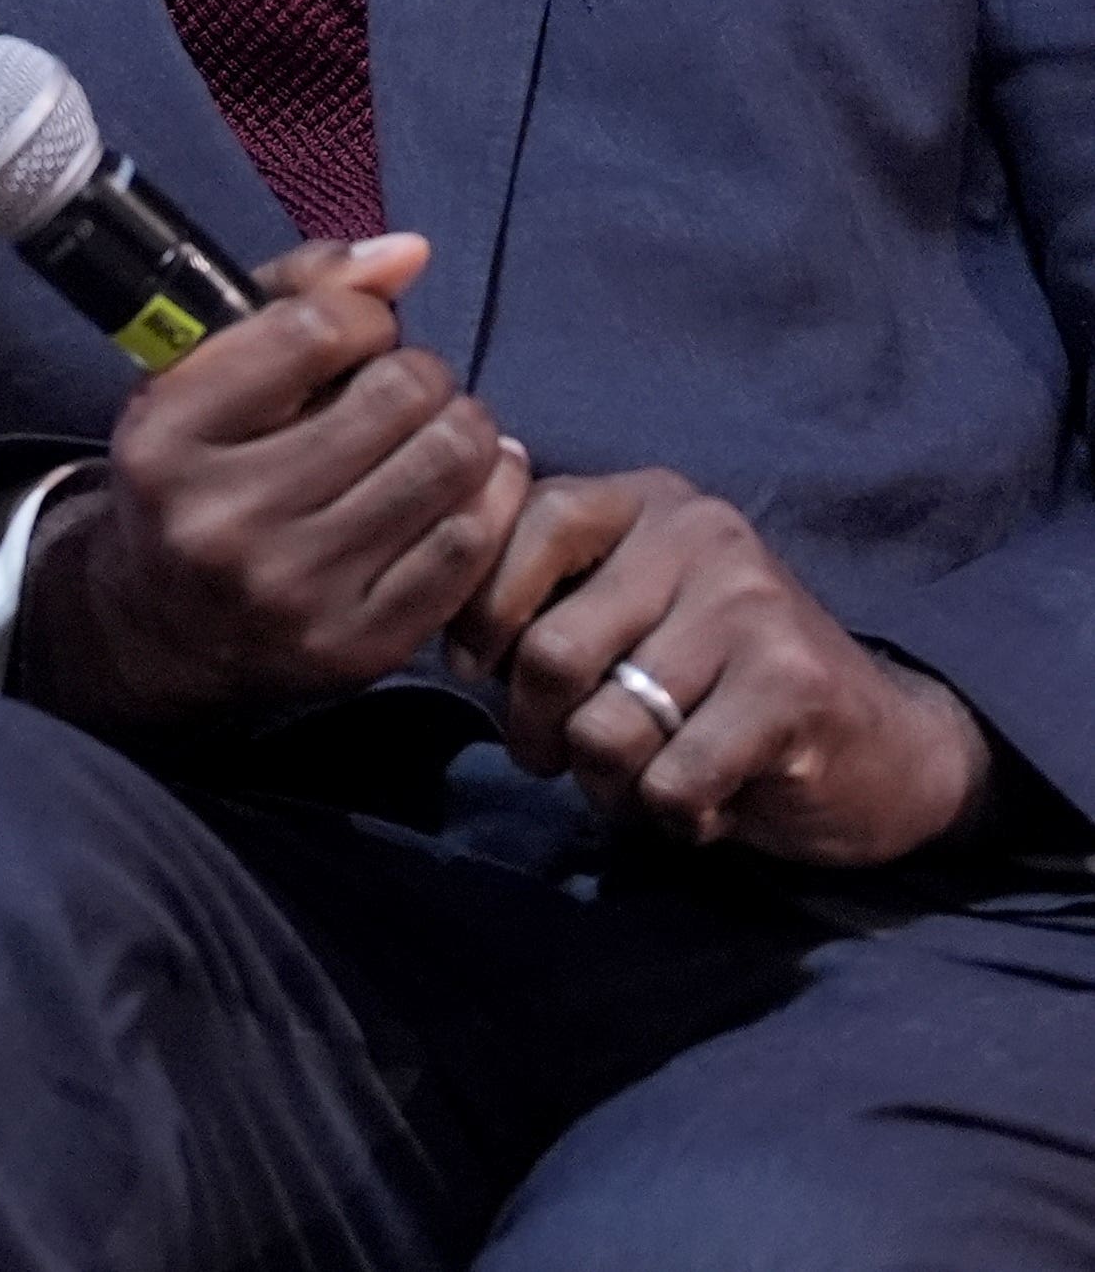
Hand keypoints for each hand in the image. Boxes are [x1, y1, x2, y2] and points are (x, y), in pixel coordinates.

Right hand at [18, 233, 527, 731]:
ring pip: (449, 462)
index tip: (359, 333)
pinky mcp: (358, 644)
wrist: (165, 624)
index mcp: (165, 438)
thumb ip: (295, 293)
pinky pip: (470, 543)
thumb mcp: (203, 374)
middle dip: (418, 372)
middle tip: (402, 388)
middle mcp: (222, 519)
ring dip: (462, 427)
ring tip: (435, 429)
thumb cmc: (197, 469)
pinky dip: (486, 496)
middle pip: (399, 394)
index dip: (363, 315)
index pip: (314, 329)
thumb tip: (410, 253)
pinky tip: (461, 484)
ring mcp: (294, 589)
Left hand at [447, 467, 990, 865]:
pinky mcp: (793, 688)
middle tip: (554, 758)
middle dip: (534, 730)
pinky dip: (669, 816)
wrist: (884, 744)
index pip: (520, 528)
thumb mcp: (625, 609)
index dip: (477, 617)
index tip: (476, 669)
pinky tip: (701, 804)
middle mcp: (702, 533)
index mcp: (646, 501)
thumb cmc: (717, 681)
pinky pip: (670, 781)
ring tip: (635, 783)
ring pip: (605, 728)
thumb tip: (433, 598)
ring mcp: (754, 606)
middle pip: (549, 651)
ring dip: (603, 785)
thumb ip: (541, 591)